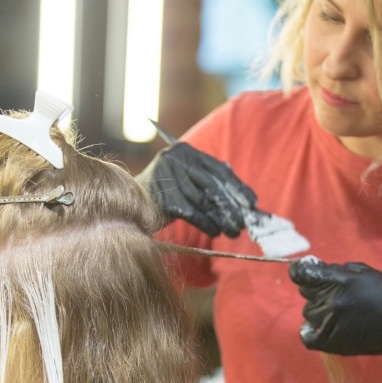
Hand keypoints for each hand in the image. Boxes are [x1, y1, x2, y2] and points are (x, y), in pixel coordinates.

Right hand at [136, 141, 256, 236]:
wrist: (129, 208)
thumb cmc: (165, 197)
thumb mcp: (188, 185)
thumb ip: (211, 185)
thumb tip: (245, 201)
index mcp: (185, 151)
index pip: (218, 169)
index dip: (237, 187)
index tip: (252, 203)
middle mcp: (175, 158)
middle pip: (212, 184)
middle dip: (231, 205)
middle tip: (244, 222)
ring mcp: (167, 175)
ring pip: (203, 200)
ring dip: (221, 218)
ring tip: (232, 231)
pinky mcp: (162, 195)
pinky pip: (192, 212)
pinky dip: (206, 223)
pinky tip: (215, 231)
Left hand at [288, 256, 381, 382]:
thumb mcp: (365, 272)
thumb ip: (336, 270)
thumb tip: (312, 268)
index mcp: (340, 280)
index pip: (302, 273)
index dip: (300, 271)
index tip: (303, 272)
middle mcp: (331, 300)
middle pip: (306, 292)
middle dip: (317, 290)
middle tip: (337, 295)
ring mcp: (329, 322)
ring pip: (308, 312)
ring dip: (319, 310)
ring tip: (340, 312)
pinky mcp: (331, 342)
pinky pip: (307, 336)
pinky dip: (311, 331)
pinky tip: (322, 327)